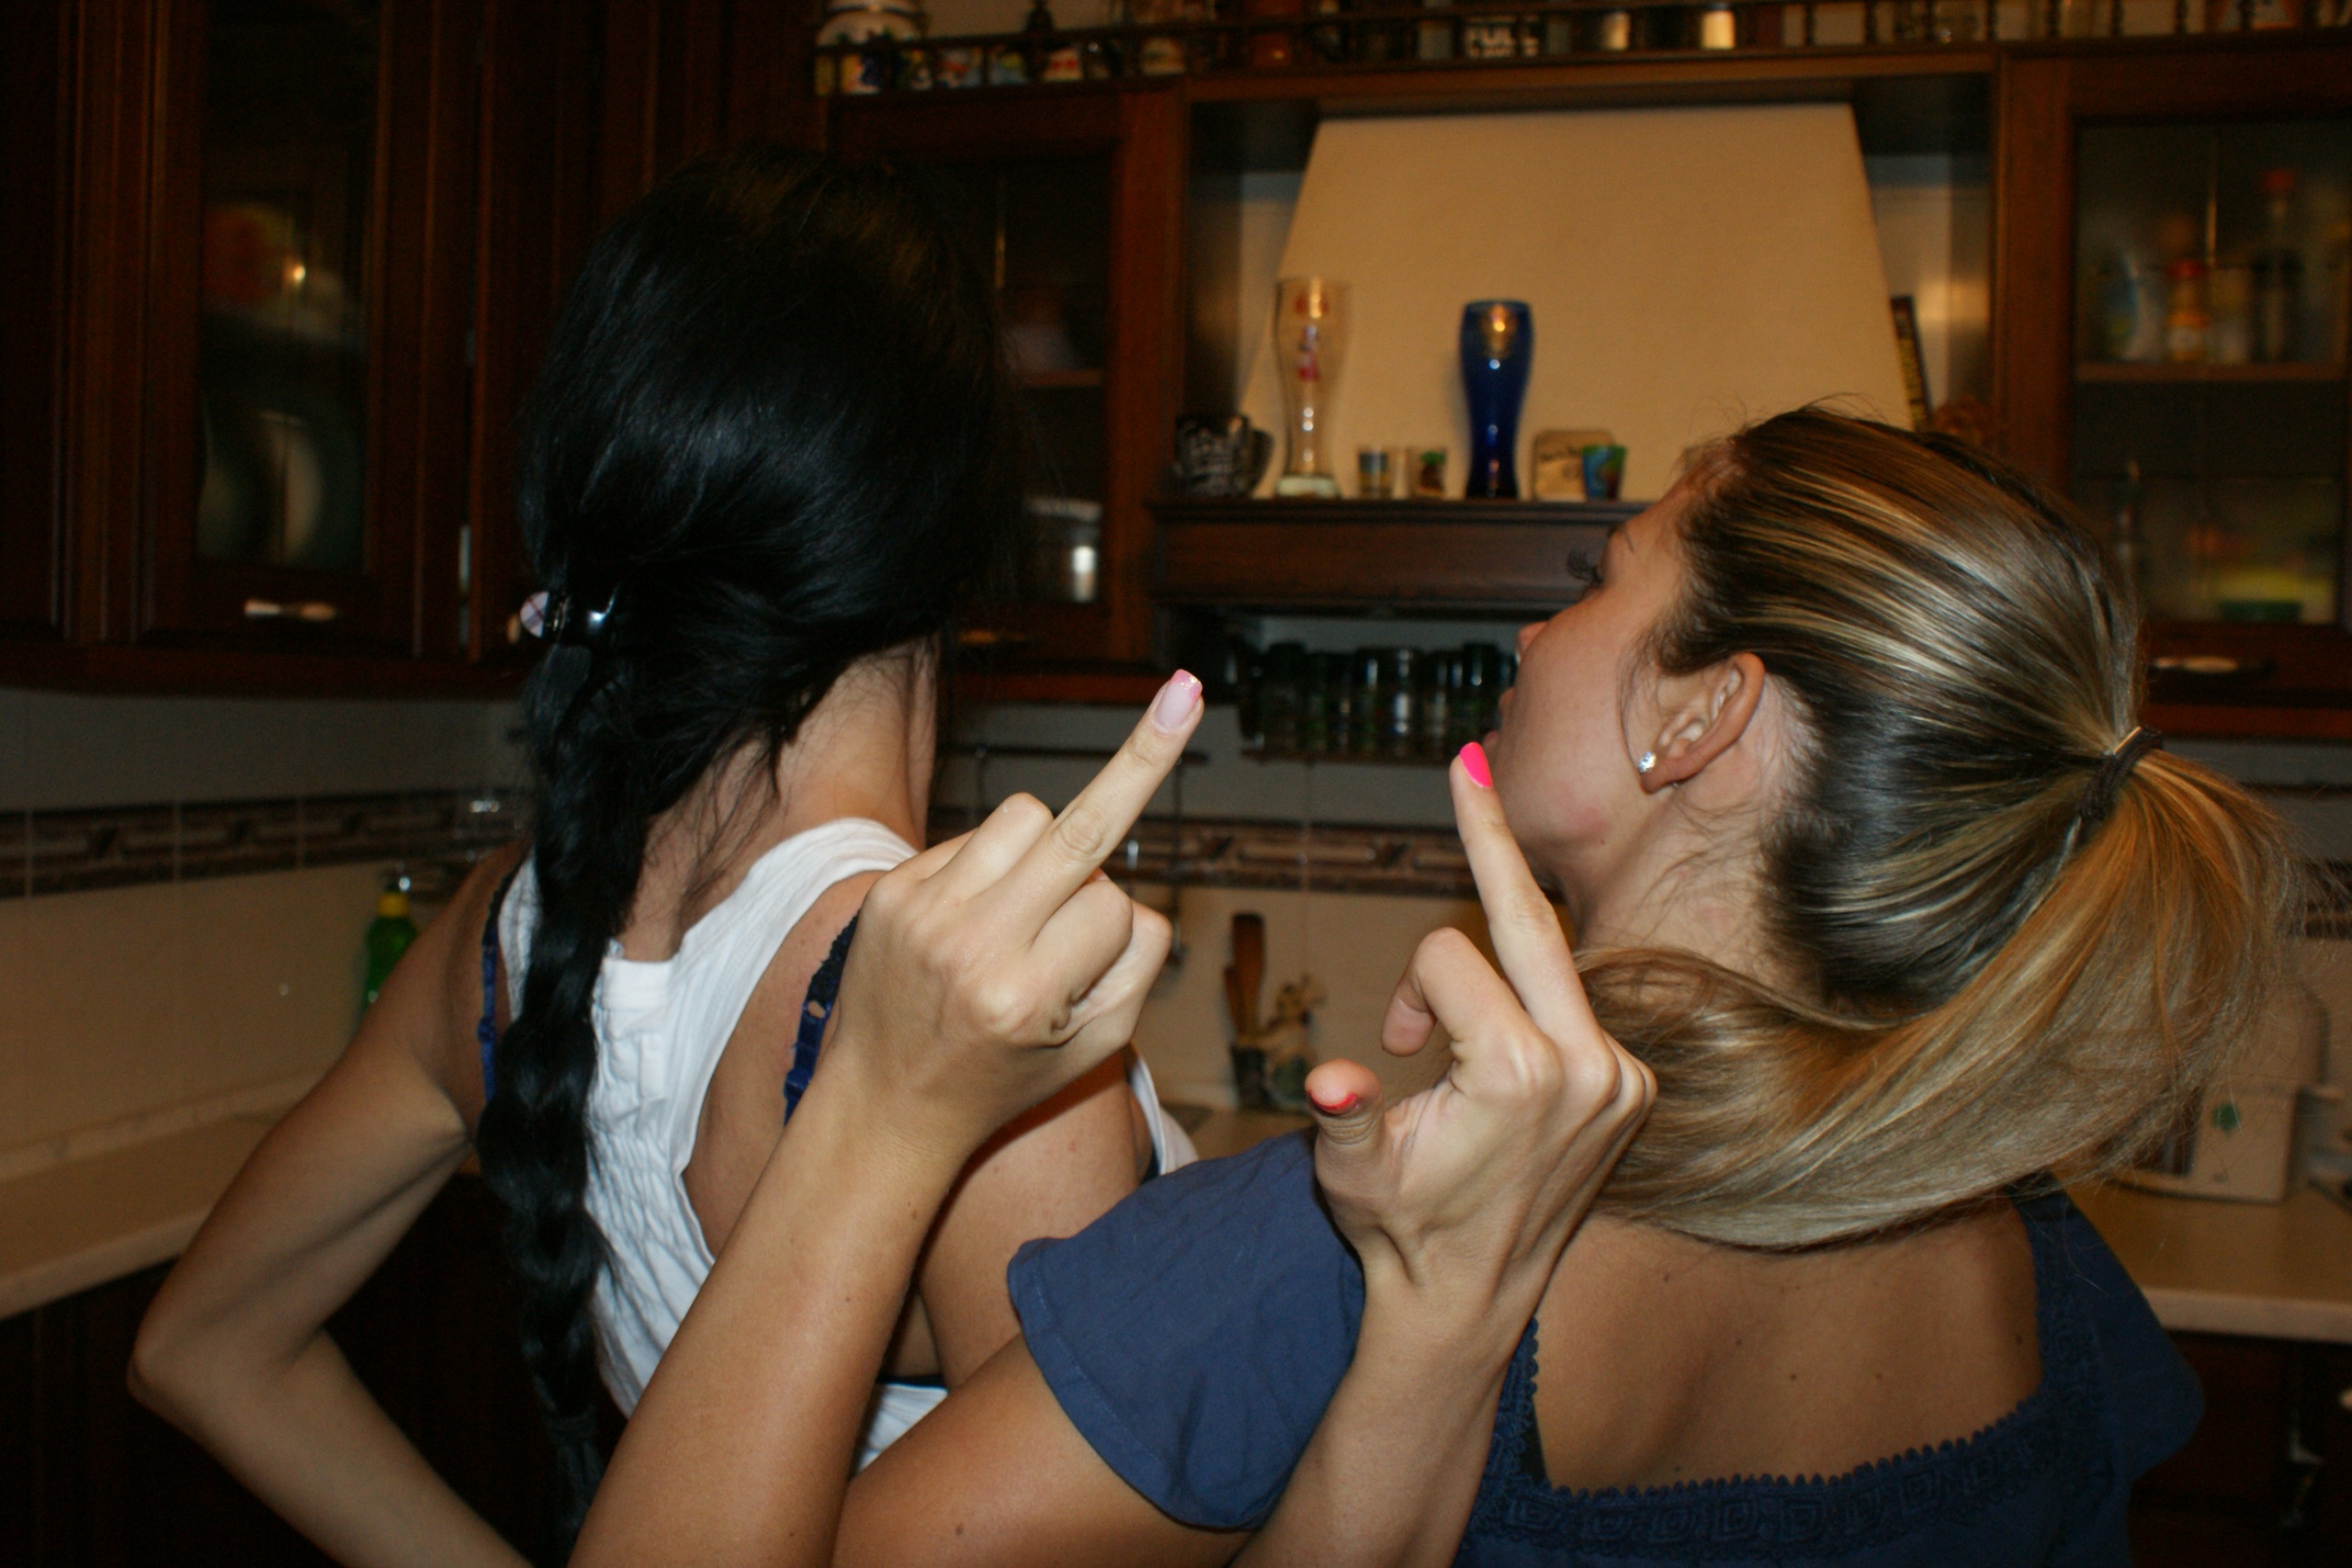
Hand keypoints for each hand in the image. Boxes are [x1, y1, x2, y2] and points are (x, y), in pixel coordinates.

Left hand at [820, 672, 1203, 1170]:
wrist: (883, 1106)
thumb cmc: (1005, 1079)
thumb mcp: (1096, 1048)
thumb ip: (1136, 962)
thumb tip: (1124, 880)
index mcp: (1026, 994)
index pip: (1115, 906)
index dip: (1112, 936)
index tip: (1087, 974)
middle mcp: (972, 946)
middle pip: (1078, 830)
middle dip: (1142, 756)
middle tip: (1186, 691)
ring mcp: (924, 911)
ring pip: (1027, 815)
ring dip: (1045, 846)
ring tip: (1019, 910)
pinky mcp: (891, 889)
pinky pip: (974, 836)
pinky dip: (991, 867)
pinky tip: (970, 919)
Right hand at [1305, 743, 1652, 1333]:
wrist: (1470, 1301)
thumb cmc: (1400, 1231)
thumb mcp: (1351, 1174)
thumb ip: (1342, 1117)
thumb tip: (1333, 1084)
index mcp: (1522, 1077)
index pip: (1450, 956)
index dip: (1407, 993)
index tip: (1395, 1046)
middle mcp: (1590, 1068)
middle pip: (1529, 920)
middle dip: (1490, 840)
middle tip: (1468, 759)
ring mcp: (1622, 1079)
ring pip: (1549, 964)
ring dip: (1493, 972)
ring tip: (1449, 1033)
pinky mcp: (1634, 1089)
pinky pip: (1572, 1007)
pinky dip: (1529, 1010)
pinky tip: (1506, 1069)